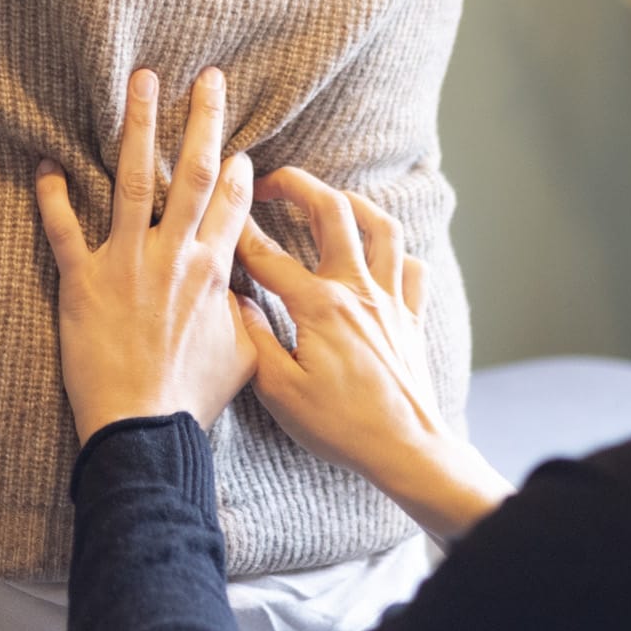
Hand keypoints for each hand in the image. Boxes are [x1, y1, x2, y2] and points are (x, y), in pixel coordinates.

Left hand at [39, 69, 260, 446]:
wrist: (144, 429)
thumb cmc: (193, 399)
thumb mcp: (243, 356)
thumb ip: (247, 316)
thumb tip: (251, 297)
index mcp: (214, 271)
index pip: (232, 204)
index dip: (238, 170)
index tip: (240, 145)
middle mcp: (173, 256)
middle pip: (194, 173)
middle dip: (204, 120)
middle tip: (209, 77)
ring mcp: (126, 264)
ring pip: (133, 181)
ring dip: (137, 127)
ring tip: (141, 82)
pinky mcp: (82, 281)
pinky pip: (63, 230)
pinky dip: (52, 196)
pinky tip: (45, 162)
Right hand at [237, 170, 512, 539]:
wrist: (406, 448)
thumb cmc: (341, 426)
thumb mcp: (279, 390)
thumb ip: (253, 339)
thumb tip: (232, 302)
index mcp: (319, 305)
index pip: (268, 254)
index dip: (238, 229)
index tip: (219, 211)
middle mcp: (357, 290)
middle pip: (332, 212)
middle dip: (298, 185)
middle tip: (270, 181)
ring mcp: (389, 300)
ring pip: (381, 227)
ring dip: (353, 203)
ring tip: (329, 199)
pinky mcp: (410, 317)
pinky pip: (412, 269)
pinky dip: (396, 254)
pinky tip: (379, 256)